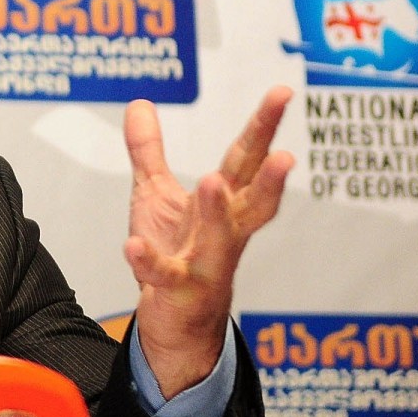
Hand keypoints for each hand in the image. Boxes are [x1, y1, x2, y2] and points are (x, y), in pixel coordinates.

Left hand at [123, 87, 293, 397]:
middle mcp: (225, 234)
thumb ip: (149, 152)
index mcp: (224, 205)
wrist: (174, 324)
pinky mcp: (178, 292)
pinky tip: (132, 245)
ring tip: (213, 182)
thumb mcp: (155, 195)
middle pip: (251, 200)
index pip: (246, 160)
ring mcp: (206, 265)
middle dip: (268, 176)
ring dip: (218, 212)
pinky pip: (165, 276)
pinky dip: (149, 261)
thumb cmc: (173, 252)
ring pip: (220, 240)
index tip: (283, 92)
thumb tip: (140, 103)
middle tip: (285, 152)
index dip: (264, 126)